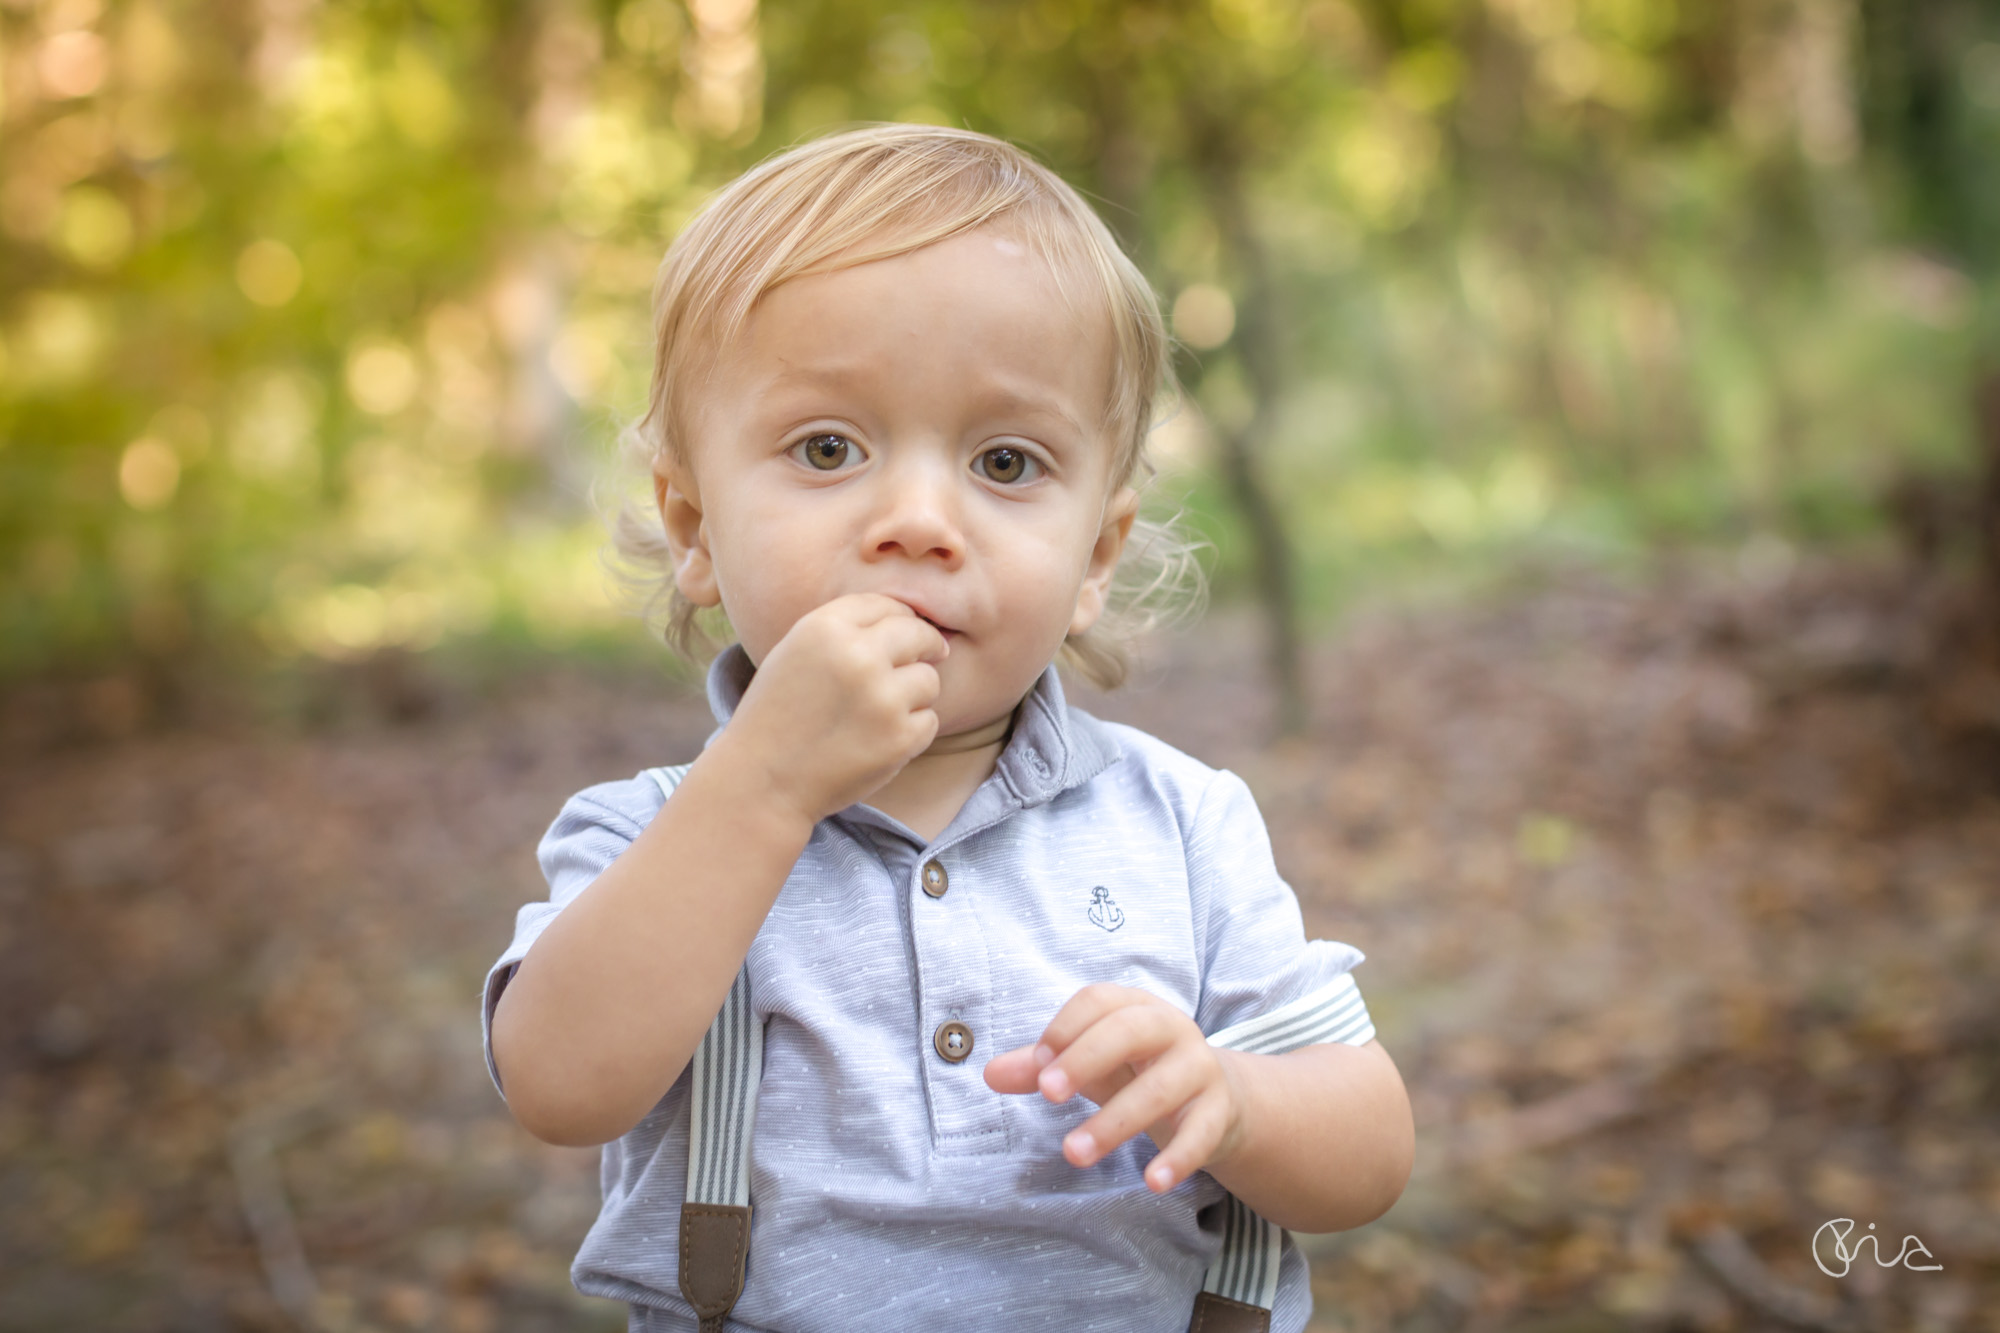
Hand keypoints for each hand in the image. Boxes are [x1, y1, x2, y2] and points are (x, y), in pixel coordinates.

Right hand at [721, 594, 949, 825]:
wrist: (762, 781)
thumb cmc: (777, 715)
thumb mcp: (795, 652)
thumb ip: (844, 630)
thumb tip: (910, 619)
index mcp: (825, 628)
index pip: (886, 605)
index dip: (901, 617)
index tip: (907, 632)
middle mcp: (858, 656)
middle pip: (919, 634)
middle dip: (927, 645)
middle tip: (932, 655)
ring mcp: (882, 698)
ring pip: (929, 680)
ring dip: (914, 694)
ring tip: (881, 712)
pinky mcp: (899, 737)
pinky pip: (929, 720)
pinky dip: (912, 731)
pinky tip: (880, 739)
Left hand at [984, 984, 1246, 1193]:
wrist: (1218, 1099)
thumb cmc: (1138, 1072)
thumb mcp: (1089, 1066)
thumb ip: (1042, 1067)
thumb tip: (990, 1074)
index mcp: (1135, 1006)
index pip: (1098, 1001)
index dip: (1065, 1029)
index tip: (1038, 1066)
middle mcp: (1172, 1028)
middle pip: (1130, 1030)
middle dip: (1086, 1059)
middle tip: (1048, 1094)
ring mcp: (1201, 1068)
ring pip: (1160, 1088)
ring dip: (1115, 1122)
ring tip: (1075, 1153)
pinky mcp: (1220, 1111)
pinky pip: (1201, 1133)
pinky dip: (1178, 1158)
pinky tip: (1152, 1183)